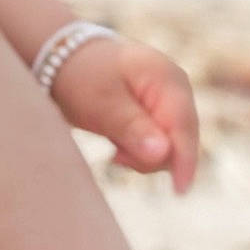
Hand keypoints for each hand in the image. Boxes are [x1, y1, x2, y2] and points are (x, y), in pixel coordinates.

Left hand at [50, 35, 199, 193]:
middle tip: (115, 155)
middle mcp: (176, 89)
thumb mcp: (102, 105)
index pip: (184, 128)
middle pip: (180, 141)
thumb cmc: (81, 78)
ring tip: (114, 145)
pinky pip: (159, 143)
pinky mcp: (159, 112)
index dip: (185, 161)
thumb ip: (133, 129)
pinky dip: (139, 150)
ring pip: (170, 146)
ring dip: (142, 155)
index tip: (179, 191)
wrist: (64, 58)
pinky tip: (119, 145)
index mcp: (168, 80)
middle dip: (151, 157)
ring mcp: (169, 100)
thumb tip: (163, 154)